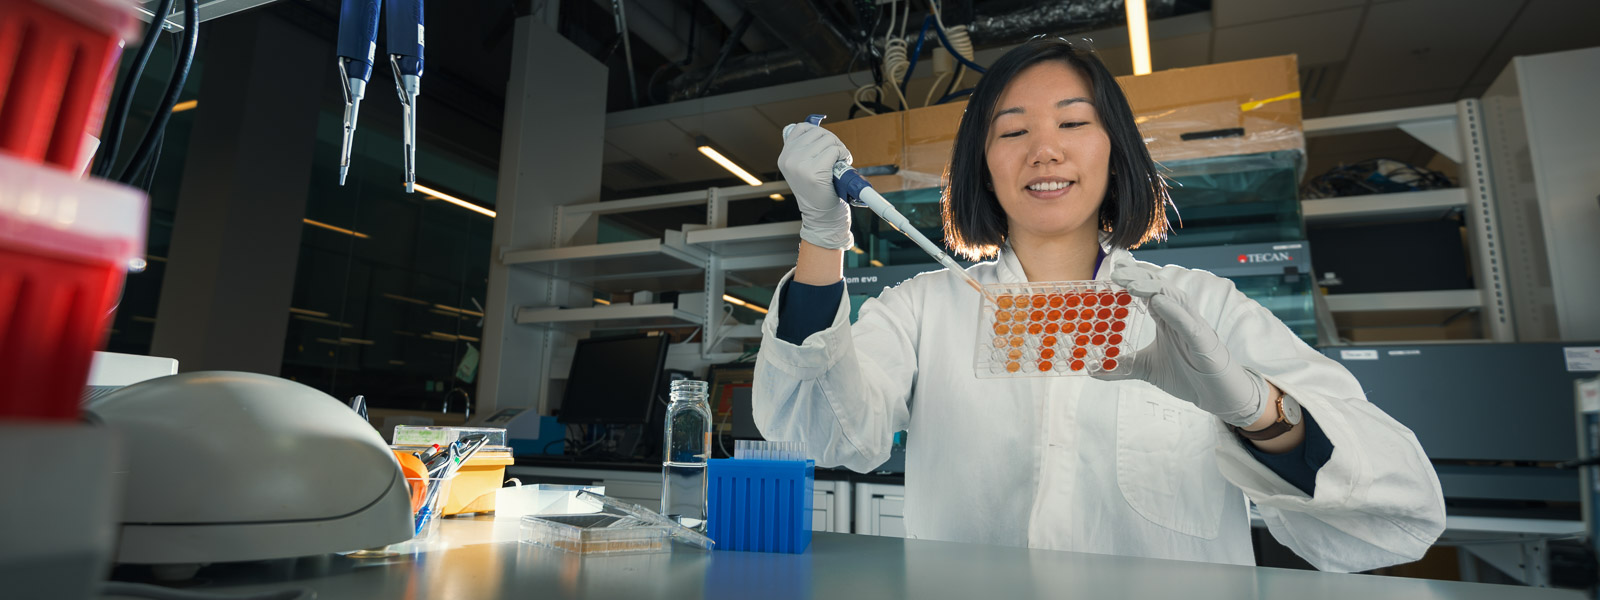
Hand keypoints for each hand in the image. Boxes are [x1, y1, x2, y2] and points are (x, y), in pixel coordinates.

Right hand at [778, 123, 852, 249]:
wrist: (821, 217)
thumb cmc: (817, 192)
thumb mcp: (802, 169)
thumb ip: (804, 149)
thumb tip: (815, 126)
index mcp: (784, 156)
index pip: (801, 128)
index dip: (818, 133)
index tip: (825, 145)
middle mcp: (789, 159)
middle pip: (818, 132)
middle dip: (832, 141)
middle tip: (837, 155)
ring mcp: (800, 165)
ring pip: (828, 140)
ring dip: (839, 149)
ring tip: (839, 162)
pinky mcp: (814, 172)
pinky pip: (835, 151)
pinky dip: (843, 156)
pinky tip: (842, 167)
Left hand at [1094, 256, 1270, 426]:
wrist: (1217, 396)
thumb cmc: (1187, 376)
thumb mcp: (1147, 369)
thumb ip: (1121, 367)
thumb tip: (1093, 371)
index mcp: (1168, 319)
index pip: (1149, 291)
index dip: (1133, 279)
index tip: (1113, 272)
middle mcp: (1181, 317)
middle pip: (1160, 288)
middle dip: (1139, 278)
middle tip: (1117, 274)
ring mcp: (1194, 327)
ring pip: (1176, 298)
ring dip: (1154, 289)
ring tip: (1132, 284)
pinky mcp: (1205, 342)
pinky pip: (1189, 323)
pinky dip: (1174, 311)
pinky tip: (1159, 302)